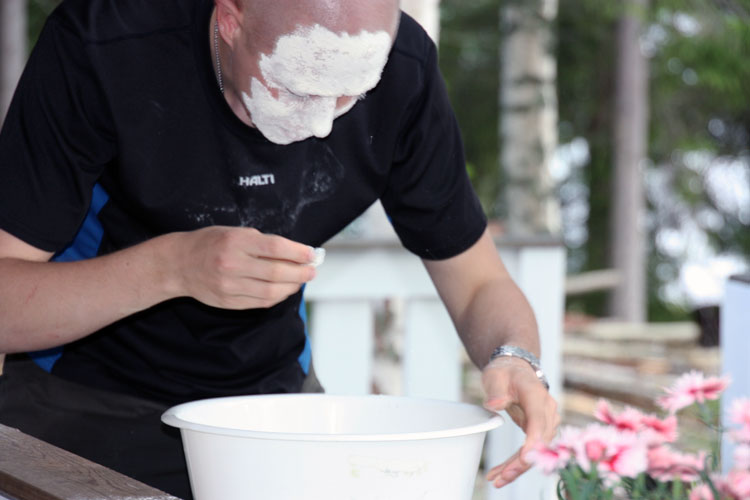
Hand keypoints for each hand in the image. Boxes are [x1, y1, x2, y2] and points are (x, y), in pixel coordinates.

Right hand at [174, 226, 316, 308]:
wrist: (179, 264)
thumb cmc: (211, 243)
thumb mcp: (235, 233)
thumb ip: (263, 243)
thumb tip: (296, 253)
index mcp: (236, 242)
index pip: (276, 248)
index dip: (298, 252)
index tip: (312, 254)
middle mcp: (233, 264)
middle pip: (277, 273)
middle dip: (301, 272)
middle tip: (312, 270)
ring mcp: (230, 286)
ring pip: (272, 291)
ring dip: (292, 286)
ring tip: (300, 280)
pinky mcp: (229, 302)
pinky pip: (261, 302)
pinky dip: (277, 297)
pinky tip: (284, 290)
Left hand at [482, 356, 559, 487]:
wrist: (515, 369)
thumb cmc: (505, 372)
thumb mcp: (495, 376)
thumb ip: (496, 390)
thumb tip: (495, 404)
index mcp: (536, 394)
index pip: (538, 420)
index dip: (533, 441)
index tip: (525, 458)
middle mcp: (546, 409)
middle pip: (539, 440)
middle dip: (522, 462)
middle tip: (500, 477)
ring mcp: (546, 421)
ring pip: (537, 450)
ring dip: (518, 466)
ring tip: (496, 479)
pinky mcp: (540, 429)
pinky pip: (531, 449)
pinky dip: (517, 462)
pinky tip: (501, 473)